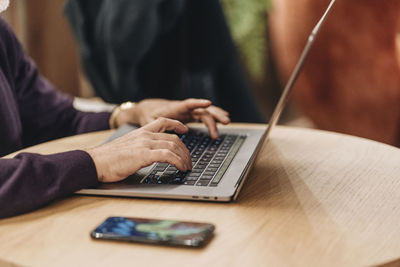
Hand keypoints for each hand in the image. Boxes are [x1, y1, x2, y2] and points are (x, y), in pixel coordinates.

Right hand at [86, 118, 191, 182]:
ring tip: (187, 167)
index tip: (185, 130)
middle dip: (185, 150)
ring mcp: (145, 144)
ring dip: (184, 158)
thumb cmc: (108, 159)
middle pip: (174, 139)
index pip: (163, 121)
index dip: (176, 124)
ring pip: (174, 146)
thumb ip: (140, 147)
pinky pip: (168, 155)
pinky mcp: (144, 155)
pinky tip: (181, 168)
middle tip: (189, 160)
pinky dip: (178, 162)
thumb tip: (149, 155)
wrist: (95, 162)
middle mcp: (145, 135)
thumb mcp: (127, 147)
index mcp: (140, 132)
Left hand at [116, 98, 230, 138]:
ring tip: (227, 121)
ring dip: (216, 116)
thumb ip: (161, 125)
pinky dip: (213, 117)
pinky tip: (222, 120)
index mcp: (173, 108)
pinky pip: (203, 115)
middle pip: (201, 109)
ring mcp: (187, 111)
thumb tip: (177, 130)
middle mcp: (183, 108)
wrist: (145, 109)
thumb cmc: (146, 116)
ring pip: (204, 112)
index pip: (188, 104)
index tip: (208, 103)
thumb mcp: (149, 122)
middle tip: (225, 121)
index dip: (198, 103)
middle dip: (214, 114)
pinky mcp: (188, 115)